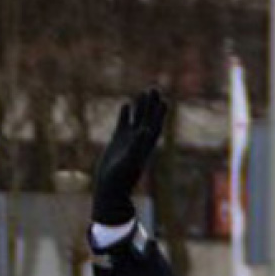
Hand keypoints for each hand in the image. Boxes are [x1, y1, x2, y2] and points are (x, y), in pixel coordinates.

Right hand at [92, 88, 168, 225]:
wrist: (111, 187)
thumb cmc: (121, 177)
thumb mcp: (131, 161)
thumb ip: (138, 145)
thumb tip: (145, 130)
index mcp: (146, 145)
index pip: (155, 125)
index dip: (159, 113)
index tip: (163, 100)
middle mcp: (140, 141)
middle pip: (148, 119)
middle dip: (151, 105)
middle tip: (154, 88)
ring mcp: (129, 140)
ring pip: (137, 119)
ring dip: (141, 107)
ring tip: (144, 92)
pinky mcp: (117, 142)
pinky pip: (123, 125)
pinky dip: (125, 115)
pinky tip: (126, 105)